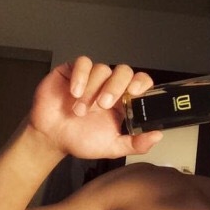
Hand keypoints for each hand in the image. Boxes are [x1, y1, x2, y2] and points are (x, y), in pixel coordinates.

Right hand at [29, 56, 162, 158]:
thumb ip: (135, 143)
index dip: (142, 83)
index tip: (136, 92)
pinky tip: (74, 93)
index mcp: (123, 101)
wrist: (51, 138)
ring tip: (80, 111)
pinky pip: (82, 63)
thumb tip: (158, 136)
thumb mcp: (112, 147)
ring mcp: (92, 77)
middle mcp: (109, 86)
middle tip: (104, 105)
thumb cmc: (81, 140)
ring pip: (102, 69)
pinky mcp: (73, 71)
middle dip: (115, 86)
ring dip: (92, 90)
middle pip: (123, 72)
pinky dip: (80, 76)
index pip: (140, 82)